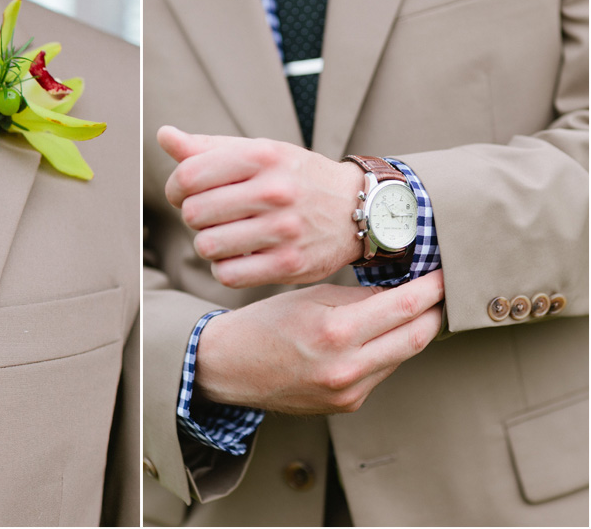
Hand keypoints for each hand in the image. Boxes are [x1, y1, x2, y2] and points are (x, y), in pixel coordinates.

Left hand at [158, 126, 365, 287]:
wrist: (356, 208)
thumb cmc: (295, 177)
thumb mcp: (259, 152)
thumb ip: (207, 147)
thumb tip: (164, 135)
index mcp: (262, 156)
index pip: (189, 176)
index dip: (175, 189)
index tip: (184, 195)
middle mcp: (275, 191)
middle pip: (195, 214)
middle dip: (194, 217)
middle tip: (211, 217)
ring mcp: (284, 230)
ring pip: (207, 246)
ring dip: (208, 244)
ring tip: (225, 236)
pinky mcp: (289, 265)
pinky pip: (228, 274)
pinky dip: (225, 268)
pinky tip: (238, 256)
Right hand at [194, 270, 444, 414]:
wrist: (230, 368)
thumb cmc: (266, 324)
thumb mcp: (309, 297)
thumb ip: (358, 297)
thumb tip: (401, 292)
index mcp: (335, 332)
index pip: (404, 307)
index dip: (432, 289)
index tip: (446, 273)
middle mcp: (347, 368)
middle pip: (417, 337)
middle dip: (435, 312)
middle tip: (442, 291)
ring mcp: (349, 391)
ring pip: (402, 356)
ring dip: (413, 331)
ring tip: (414, 308)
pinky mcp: (348, 404)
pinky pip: (382, 372)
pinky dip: (388, 351)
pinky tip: (379, 335)